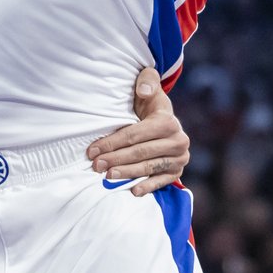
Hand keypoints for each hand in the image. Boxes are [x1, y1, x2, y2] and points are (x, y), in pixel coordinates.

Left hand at [86, 67, 189, 196]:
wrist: (164, 117)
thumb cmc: (149, 101)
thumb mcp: (148, 85)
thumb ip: (147, 81)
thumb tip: (143, 91)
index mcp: (168, 121)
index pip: (135, 135)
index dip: (112, 142)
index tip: (93, 150)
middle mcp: (178, 140)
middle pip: (140, 152)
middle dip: (115, 159)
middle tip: (96, 165)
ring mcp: (179, 158)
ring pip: (149, 167)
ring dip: (127, 173)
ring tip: (107, 177)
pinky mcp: (177, 171)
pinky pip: (162, 181)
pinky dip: (148, 186)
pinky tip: (133, 191)